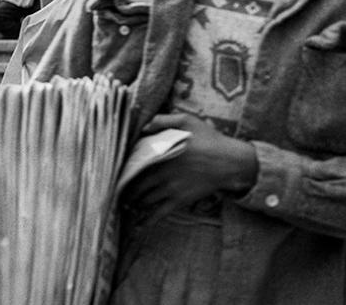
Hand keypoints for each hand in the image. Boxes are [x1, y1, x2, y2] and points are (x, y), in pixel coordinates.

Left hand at [122, 113, 255, 226]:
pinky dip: (146, 221)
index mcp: (160, 153)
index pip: (133, 163)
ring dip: (133, 203)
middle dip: (125, 190)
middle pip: (134, 185)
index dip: (122, 169)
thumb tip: (144, 125)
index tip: (116, 172)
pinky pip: (158, 214)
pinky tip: (139, 225)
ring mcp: (170, 188)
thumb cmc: (209, 139)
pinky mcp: (179, 200)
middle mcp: (161, 172)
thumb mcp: (188, 121)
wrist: (229, 161)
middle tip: (119, 191)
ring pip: (143, 200)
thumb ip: (164, 120)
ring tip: (128, 204)